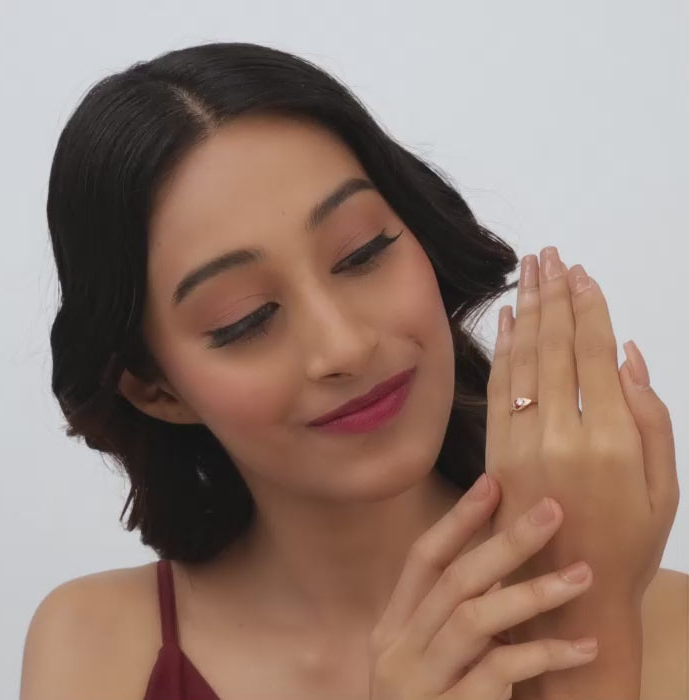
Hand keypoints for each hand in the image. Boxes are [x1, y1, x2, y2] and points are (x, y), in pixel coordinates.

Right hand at [368, 476, 598, 699]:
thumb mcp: (426, 666)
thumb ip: (450, 624)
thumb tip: (500, 568)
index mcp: (390, 630)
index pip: (421, 560)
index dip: (457, 519)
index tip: (493, 483)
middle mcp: (396, 651)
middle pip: (453, 580)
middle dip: (503, 540)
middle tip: (551, 510)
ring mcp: (417, 686)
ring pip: (474, 618)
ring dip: (531, 591)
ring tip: (581, 574)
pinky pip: (499, 672)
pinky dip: (543, 654)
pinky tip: (583, 646)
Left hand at [485, 246, 678, 603]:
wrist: (567, 594)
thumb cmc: (629, 541)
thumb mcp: (665, 487)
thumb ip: (651, 416)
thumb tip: (628, 352)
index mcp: (611, 439)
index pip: (592, 353)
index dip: (586, 307)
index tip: (581, 272)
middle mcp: (561, 433)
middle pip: (554, 346)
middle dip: (551, 295)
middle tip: (548, 255)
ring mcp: (521, 443)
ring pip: (523, 361)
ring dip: (525, 311)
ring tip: (527, 273)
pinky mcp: (496, 453)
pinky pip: (497, 391)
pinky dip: (502, 351)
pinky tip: (506, 321)